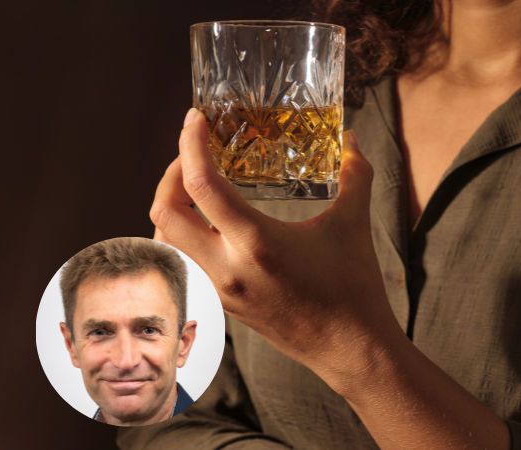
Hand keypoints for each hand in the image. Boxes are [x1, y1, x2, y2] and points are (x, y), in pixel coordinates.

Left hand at [150, 109, 403, 377]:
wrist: (349, 348)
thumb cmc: (353, 288)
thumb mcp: (355, 224)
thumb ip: (355, 174)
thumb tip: (352, 138)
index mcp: (256, 244)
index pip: (201, 185)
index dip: (190, 144)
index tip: (195, 119)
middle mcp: (227, 268)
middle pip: (165, 211)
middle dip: (171, 172)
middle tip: (196, 153)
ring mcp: (220, 289)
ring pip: (165, 239)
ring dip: (170, 205)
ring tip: (196, 185)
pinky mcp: (222, 302)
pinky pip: (181, 261)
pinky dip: (180, 233)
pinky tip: (207, 222)